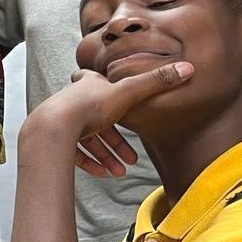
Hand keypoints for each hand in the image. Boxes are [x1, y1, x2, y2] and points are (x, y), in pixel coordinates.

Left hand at [27, 63, 194, 168]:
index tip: (118, 96)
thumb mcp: (128, 92)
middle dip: (115, 140)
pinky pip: (73, 153)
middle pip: (97, 120)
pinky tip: (102, 173)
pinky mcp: (53, 140)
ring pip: (87, 140)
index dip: (108, 89)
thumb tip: (188, 67)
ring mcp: (61, 122)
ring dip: (106, 156)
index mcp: (88, 86)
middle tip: (132, 157)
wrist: (52, 129)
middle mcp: (72, 101)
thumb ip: (156, 82)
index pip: (96, 81)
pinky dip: (89, 163)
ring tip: (120, 171)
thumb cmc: (88, 107)